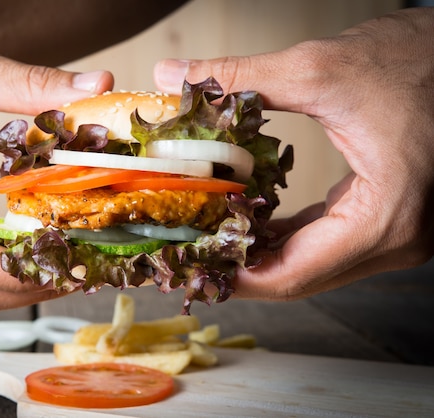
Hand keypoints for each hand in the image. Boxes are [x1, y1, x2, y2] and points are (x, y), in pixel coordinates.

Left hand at [153, 7, 433, 299]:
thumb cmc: (412, 61)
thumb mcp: (318, 70)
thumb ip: (239, 77)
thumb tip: (170, 74)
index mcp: (386, 217)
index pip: (295, 274)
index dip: (236, 277)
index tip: (193, 267)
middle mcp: (398, 239)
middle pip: (300, 276)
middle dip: (240, 268)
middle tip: (190, 254)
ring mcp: (396, 234)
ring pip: (311, 264)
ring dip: (259, 255)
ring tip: (208, 239)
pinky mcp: (388, 218)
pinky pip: (324, 242)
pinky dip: (284, 238)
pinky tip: (248, 223)